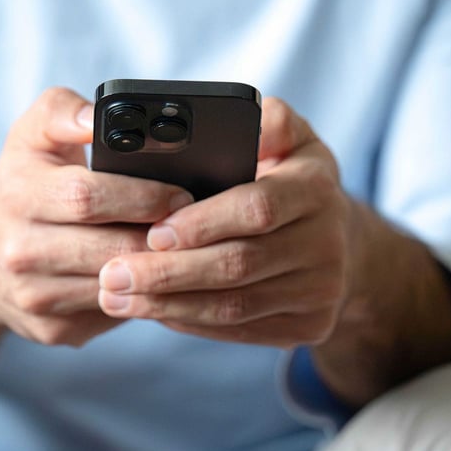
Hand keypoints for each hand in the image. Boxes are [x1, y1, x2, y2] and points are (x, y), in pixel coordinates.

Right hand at [0, 87, 194, 346]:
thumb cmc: (24, 183)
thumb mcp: (32, 135)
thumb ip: (64, 111)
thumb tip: (96, 117)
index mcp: (17, 194)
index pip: (87, 197)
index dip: (142, 196)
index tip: (181, 194)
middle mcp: (18, 251)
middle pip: (111, 248)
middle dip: (162, 236)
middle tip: (199, 224)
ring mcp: (34, 296)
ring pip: (118, 287)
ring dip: (160, 271)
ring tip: (187, 249)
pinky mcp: (53, 329)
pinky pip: (115, 314)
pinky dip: (145, 296)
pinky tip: (163, 278)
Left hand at [96, 97, 352, 347]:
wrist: (337, 240)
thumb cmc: (290, 178)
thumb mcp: (290, 137)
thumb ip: (269, 121)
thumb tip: (250, 122)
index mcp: (316, 188)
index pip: (256, 208)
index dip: (203, 222)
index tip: (154, 231)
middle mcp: (326, 243)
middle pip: (238, 264)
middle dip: (169, 272)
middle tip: (113, 273)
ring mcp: (321, 291)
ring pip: (234, 305)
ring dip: (168, 303)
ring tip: (116, 296)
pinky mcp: (309, 327)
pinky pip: (239, 329)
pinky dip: (190, 321)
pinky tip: (152, 311)